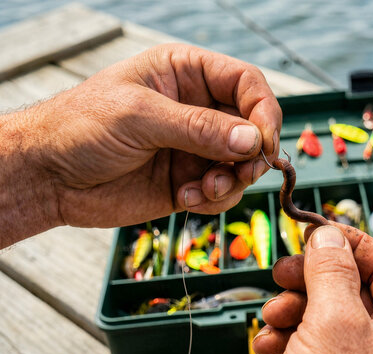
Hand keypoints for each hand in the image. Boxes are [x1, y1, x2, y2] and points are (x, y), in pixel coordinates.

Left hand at [1, 44, 280, 243]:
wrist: (47, 178)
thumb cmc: (80, 127)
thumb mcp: (139, 118)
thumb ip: (199, 129)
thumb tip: (253, 140)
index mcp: (187, 74)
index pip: (246, 83)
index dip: (264, 111)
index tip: (265, 143)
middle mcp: (198, 108)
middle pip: (253, 126)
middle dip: (252, 153)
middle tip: (242, 173)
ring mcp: (196, 147)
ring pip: (243, 163)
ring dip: (233, 181)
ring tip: (204, 189)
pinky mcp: (191, 180)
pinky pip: (224, 191)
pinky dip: (215, 200)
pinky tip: (186, 198)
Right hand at [253, 223, 372, 353]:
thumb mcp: (334, 324)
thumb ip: (332, 272)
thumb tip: (328, 235)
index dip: (350, 243)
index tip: (314, 232)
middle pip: (352, 289)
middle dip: (310, 279)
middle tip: (283, 272)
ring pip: (327, 316)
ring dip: (292, 310)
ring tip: (271, 317)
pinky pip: (313, 345)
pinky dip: (288, 339)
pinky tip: (267, 344)